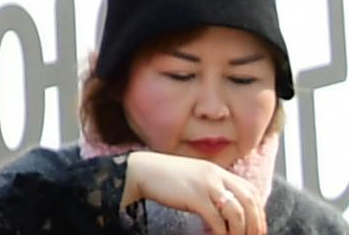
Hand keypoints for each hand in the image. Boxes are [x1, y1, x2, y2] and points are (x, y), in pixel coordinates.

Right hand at [126, 152, 265, 234]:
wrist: (139, 170)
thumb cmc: (165, 177)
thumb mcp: (195, 177)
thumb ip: (213, 187)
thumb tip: (229, 210)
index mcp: (218, 170)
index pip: (251, 191)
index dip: (258, 212)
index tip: (257, 227)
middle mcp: (215, 175)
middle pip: (249, 202)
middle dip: (255, 225)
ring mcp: (206, 185)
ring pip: (237, 213)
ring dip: (240, 231)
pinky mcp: (195, 197)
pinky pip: (217, 220)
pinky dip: (221, 232)